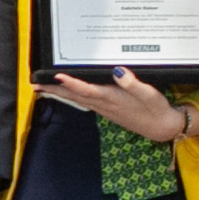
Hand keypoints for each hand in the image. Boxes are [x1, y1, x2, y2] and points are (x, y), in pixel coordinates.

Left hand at [47, 69, 196, 143]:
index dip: (72, 83)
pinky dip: (72, 95)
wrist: (162, 128)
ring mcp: (105, 109)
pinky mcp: (108, 110)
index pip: (87, 90)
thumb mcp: (149, 94)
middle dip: (55, 90)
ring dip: (59, 93)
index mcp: (113, 99)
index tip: (57, 76)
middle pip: (75, 96)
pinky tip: (67, 92)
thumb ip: (133, 83)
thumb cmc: (156, 109)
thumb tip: (118, 72)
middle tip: (36, 84)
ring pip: (77, 99)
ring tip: (43, 87)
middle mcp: (105, 105)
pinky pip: (84, 101)